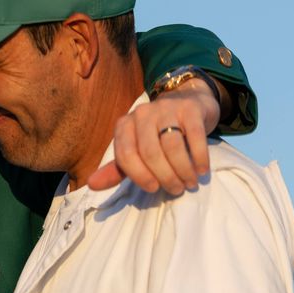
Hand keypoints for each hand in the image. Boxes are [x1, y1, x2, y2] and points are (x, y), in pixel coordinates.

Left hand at [89, 78, 220, 194]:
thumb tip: (91, 185)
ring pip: (172, 146)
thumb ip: (116, 170)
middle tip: (176, 189)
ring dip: (182, 170)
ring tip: (189, 183)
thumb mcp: (135, 151)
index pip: (126, 155)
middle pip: (150, 152)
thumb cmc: (157, 134)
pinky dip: (199, 157)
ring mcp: (166, 108)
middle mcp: (141, 114)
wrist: (187, 102)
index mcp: (124, 126)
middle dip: (164, 176)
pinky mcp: (189, 108)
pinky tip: (201, 170)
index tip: (154, 189)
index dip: (140, 176)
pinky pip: (194, 136)